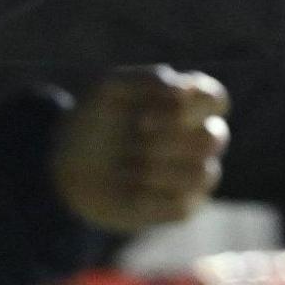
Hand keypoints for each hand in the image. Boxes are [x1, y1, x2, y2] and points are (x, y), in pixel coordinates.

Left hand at [53, 68, 229, 234]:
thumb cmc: (95, 118)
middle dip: (171, 138)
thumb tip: (184, 89)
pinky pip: (183, 206)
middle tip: (136, 134)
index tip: (147, 111)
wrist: (68, 164)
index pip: (216, 99)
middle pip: (215, 137)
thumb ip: (149, 78)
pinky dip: (153, 198)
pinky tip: (130, 190)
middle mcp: (196, 137)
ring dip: (160, 169)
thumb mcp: (109, 87)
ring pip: (205, 174)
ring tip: (128, 165)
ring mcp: (191, 174)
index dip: (191, 105)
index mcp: (187, 104)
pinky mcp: (180, 206)